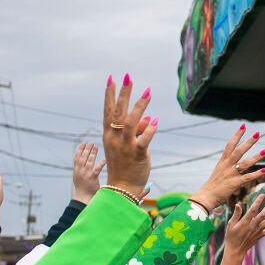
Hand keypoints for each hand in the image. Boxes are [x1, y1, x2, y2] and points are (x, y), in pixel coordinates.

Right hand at [71, 142, 104, 203]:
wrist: (83, 199)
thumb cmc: (82, 189)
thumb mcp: (78, 178)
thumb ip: (80, 170)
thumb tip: (83, 163)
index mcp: (76, 171)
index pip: (76, 158)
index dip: (79, 150)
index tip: (83, 143)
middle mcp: (79, 171)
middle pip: (82, 157)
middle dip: (86, 149)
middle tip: (91, 143)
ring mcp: (85, 174)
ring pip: (88, 161)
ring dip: (92, 153)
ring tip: (96, 146)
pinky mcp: (92, 178)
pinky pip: (97, 169)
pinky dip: (100, 164)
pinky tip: (104, 159)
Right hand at [102, 74, 156, 195]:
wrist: (122, 188)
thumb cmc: (125, 165)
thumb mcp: (128, 146)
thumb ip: (138, 131)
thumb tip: (150, 117)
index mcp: (109, 135)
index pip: (108, 111)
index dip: (109, 95)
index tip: (110, 79)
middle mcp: (115, 139)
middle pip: (118, 112)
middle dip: (123, 93)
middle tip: (127, 77)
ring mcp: (125, 146)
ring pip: (131, 122)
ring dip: (139, 106)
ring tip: (147, 91)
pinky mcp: (137, 155)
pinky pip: (143, 140)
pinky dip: (150, 130)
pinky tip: (156, 120)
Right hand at [191, 127, 264, 212]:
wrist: (205, 197)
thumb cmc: (212, 187)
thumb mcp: (218, 172)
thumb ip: (226, 166)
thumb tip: (231, 162)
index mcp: (222, 162)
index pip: (230, 145)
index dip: (237, 135)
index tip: (243, 126)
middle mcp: (226, 166)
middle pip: (238, 151)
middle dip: (248, 142)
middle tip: (258, 133)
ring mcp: (230, 174)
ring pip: (245, 163)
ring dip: (255, 157)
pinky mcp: (234, 183)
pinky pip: (247, 177)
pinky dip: (256, 174)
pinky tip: (264, 170)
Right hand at [219, 193, 264, 264]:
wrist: (235, 250)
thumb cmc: (231, 236)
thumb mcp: (230, 224)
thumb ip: (236, 214)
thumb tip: (238, 204)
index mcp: (244, 222)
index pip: (252, 210)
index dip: (258, 202)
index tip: (262, 195)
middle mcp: (252, 226)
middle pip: (263, 215)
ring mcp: (257, 232)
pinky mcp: (259, 236)